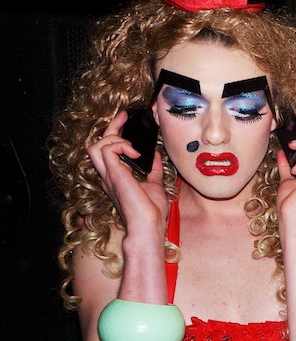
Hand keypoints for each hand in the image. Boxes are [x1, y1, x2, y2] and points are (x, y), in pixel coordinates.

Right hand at [86, 110, 167, 230]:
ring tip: (133, 146)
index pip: (107, 151)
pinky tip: (135, 153)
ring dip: (114, 138)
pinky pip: (107, 148)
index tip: (126, 121)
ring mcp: (108, 174)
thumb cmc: (151, 211)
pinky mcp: (113, 173)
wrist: (148, 224)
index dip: (115, 135)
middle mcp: (108, 175)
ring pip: (95, 145)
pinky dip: (121, 145)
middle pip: (97, 144)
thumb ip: (152, 170)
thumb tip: (155, 155)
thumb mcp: (153, 184)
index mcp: (116, 177)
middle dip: (111, 127)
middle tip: (124, 116)